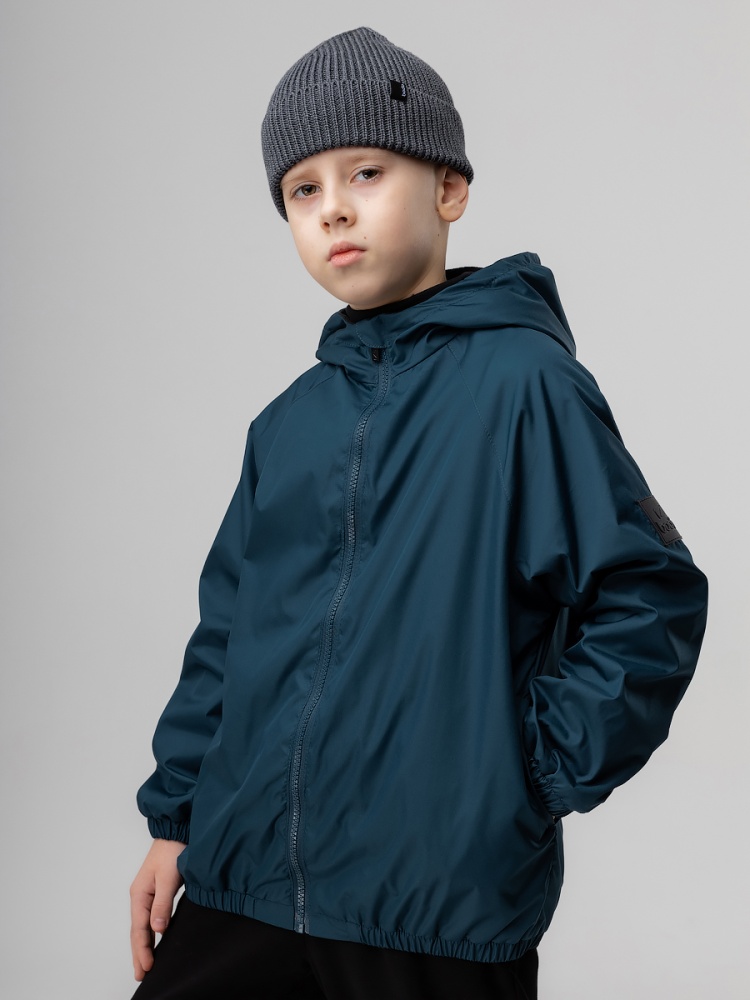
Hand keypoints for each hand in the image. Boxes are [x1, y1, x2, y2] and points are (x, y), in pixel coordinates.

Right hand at [129, 838, 185, 980]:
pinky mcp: (157, 892)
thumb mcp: (168, 877)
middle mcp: (141, 896)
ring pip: (144, 926)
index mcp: (139, 894)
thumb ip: (162, 903)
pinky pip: (151, 918)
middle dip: (139, 953)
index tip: (147, 967)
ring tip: (145, 965)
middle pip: (138, 930)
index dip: (142, 949)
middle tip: (141, 975)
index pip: (139, 928)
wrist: (177, 832)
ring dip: (144, 945)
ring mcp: (148, 894)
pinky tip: (155, 940)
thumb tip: (157, 929)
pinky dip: (151, 932)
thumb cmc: (172, 851)